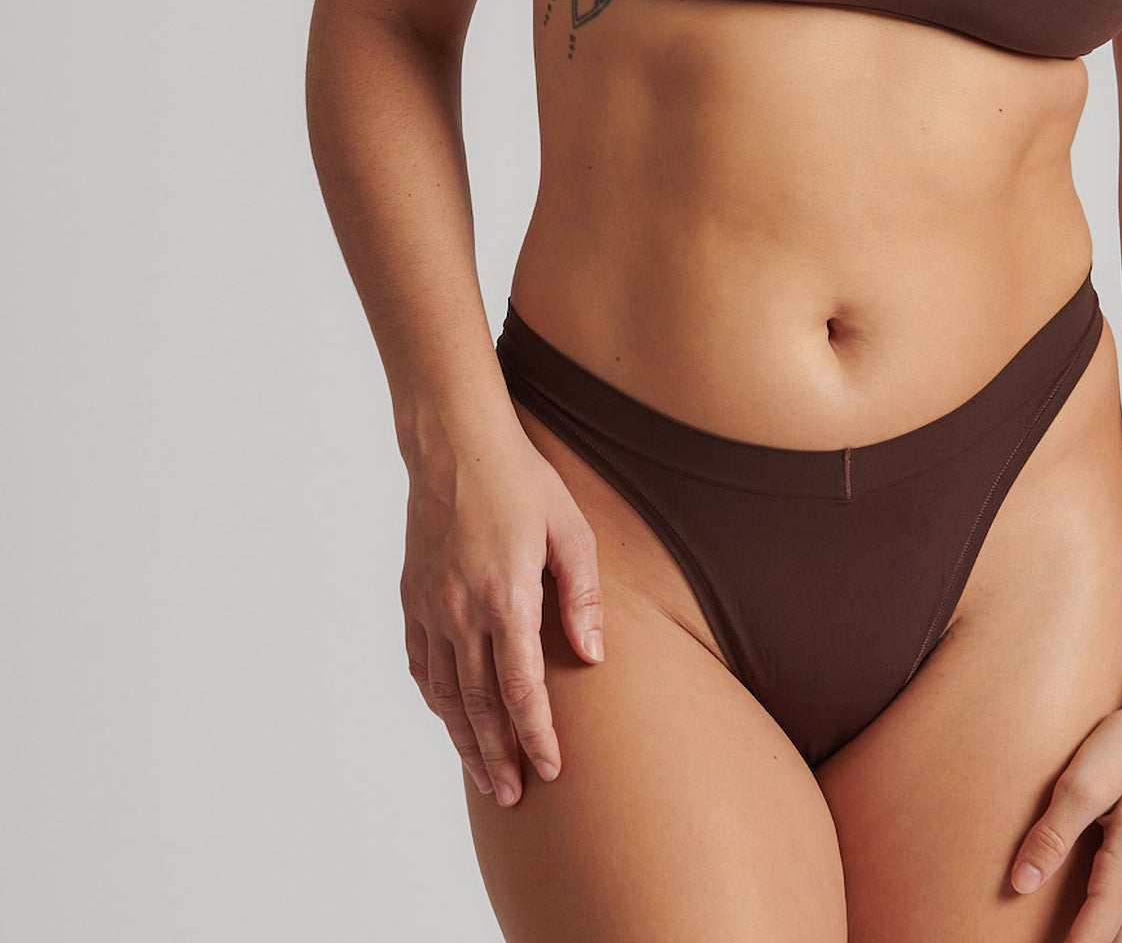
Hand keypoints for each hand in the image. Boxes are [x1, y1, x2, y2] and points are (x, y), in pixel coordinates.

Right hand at [400, 422, 605, 804]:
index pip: (521, 689)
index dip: (536, 735)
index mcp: (505, 597)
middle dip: (500, 756)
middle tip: (516, 794)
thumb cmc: (521, 480)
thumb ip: (581, 595)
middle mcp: (461, 611)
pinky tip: (451, 717)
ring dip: (466, 740)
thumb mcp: (570, 529)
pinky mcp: (412, 597)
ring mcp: (431, 607)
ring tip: (486, 776)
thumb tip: (592, 654)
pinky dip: (436, 699)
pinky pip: (421, 664)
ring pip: (446, 694)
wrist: (454, 444)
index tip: (551, 769)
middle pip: (479, 705)